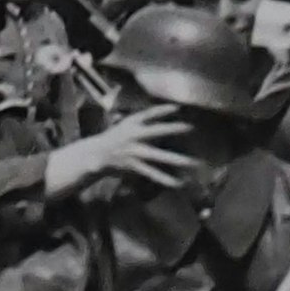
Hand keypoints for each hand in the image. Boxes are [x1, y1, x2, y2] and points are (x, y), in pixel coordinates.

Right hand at [58, 106, 196, 188]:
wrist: (96, 154)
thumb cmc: (116, 137)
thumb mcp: (126, 123)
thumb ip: (144, 120)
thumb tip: (168, 113)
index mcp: (131, 123)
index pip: (148, 113)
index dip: (162, 110)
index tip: (177, 107)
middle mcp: (133, 136)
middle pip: (156, 131)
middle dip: (173, 129)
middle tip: (190, 128)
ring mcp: (134, 152)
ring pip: (158, 156)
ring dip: (176, 159)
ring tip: (193, 163)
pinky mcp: (134, 166)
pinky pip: (153, 173)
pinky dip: (166, 179)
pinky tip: (178, 183)